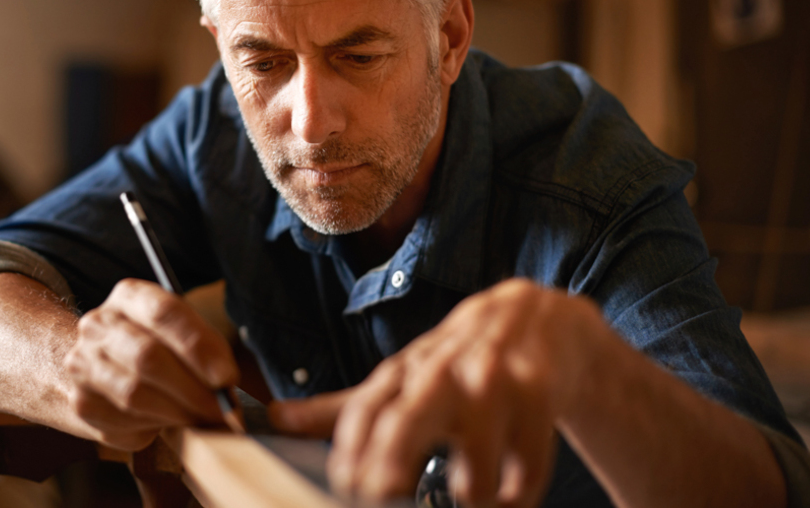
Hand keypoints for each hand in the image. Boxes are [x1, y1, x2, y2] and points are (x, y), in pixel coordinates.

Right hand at [63, 278, 237, 449]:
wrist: (98, 367)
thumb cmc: (155, 347)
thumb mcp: (179, 332)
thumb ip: (203, 350)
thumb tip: (225, 385)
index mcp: (129, 296)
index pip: (163, 312)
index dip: (198, 346)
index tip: (225, 376)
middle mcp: (99, 325)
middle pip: (147, 356)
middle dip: (192, 388)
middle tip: (220, 409)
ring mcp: (84, 364)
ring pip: (134, 394)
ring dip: (176, 412)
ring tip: (200, 418)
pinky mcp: (82, 403)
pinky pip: (124, 421)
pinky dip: (153, 427)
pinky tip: (167, 422)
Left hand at [280, 278, 606, 506]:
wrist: (537, 319)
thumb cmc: (456, 360)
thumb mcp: (401, 378)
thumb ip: (341, 409)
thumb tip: (272, 419)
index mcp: (402, 375)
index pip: (363, 414)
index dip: (349, 454)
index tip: (345, 488)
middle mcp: (440, 376)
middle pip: (407, 422)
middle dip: (391, 463)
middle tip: (381, 494)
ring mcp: (490, 383)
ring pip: (476, 462)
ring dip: (472, 493)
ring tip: (472, 504)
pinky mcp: (537, 394)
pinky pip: (527, 467)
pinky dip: (517, 494)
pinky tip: (509, 498)